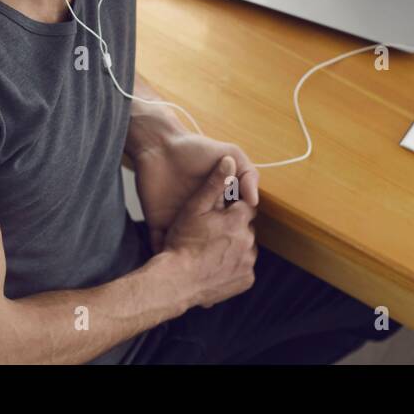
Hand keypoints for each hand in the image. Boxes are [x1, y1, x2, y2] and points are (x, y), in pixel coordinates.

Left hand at [134, 133, 259, 253]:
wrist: (160, 146)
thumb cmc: (196, 149)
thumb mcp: (230, 154)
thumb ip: (247, 174)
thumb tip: (255, 201)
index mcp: (218, 203)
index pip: (230, 224)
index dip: (234, 232)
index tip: (236, 238)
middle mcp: (199, 215)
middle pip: (210, 241)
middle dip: (214, 252)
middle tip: (215, 258)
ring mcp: (177, 221)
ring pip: (186, 249)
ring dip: (189, 257)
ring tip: (194, 267)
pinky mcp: (158, 222)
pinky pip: (159, 245)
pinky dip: (162, 253)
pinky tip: (169, 258)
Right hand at [163, 156, 257, 308]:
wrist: (175, 282)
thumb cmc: (181, 243)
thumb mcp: (194, 208)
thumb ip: (213, 184)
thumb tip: (228, 162)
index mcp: (238, 219)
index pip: (244, 207)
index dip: (230, 210)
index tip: (218, 216)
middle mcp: (248, 240)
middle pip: (245, 228)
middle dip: (232, 229)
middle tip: (210, 235)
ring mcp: (248, 262)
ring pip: (245, 248)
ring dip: (234, 247)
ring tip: (212, 251)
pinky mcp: (246, 280)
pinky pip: (244, 268)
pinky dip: (234, 266)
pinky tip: (216, 266)